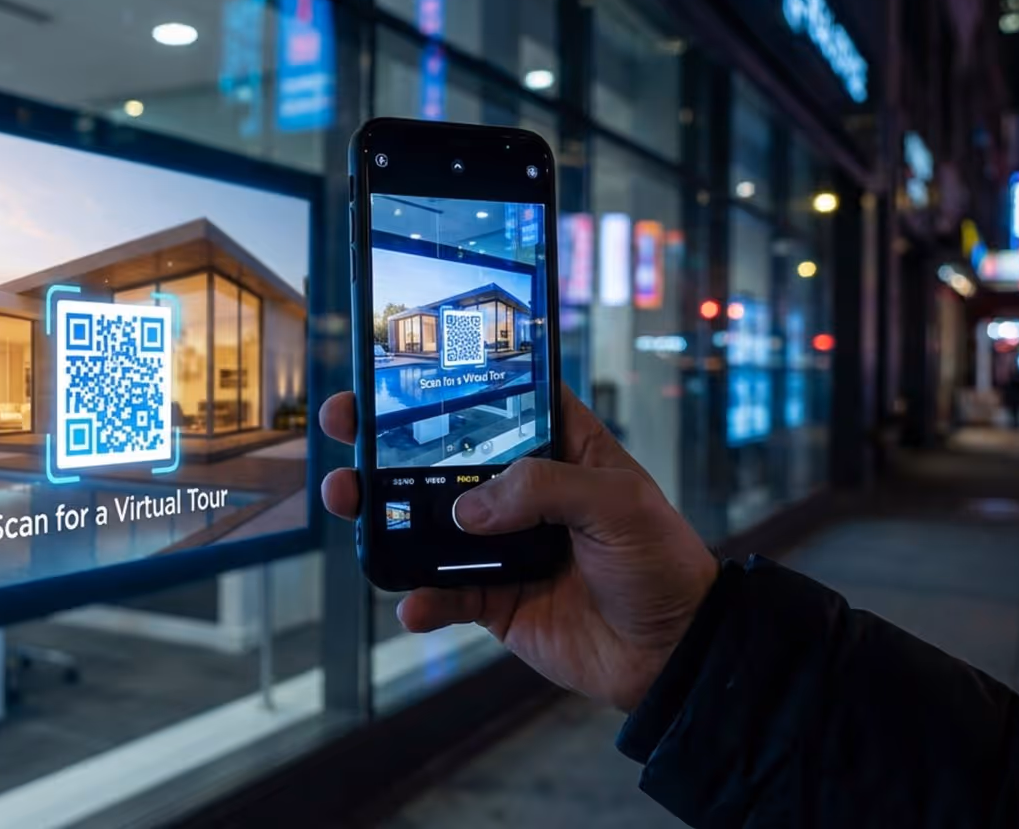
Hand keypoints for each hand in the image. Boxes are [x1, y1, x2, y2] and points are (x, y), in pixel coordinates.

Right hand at [319, 388, 717, 711]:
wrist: (674, 655)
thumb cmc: (662, 563)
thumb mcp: (617, 504)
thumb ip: (542, 490)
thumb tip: (467, 509)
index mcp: (559, 449)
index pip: (499, 398)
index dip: (451, 379)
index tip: (399, 364)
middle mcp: (523, 492)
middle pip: (442, 456)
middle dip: (386, 441)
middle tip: (344, 423)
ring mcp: (503, 546)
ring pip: (427, 524)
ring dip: (382, 513)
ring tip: (348, 501)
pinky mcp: (493, 600)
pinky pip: (443, 595)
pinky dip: (421, 599)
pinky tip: (412, 603)